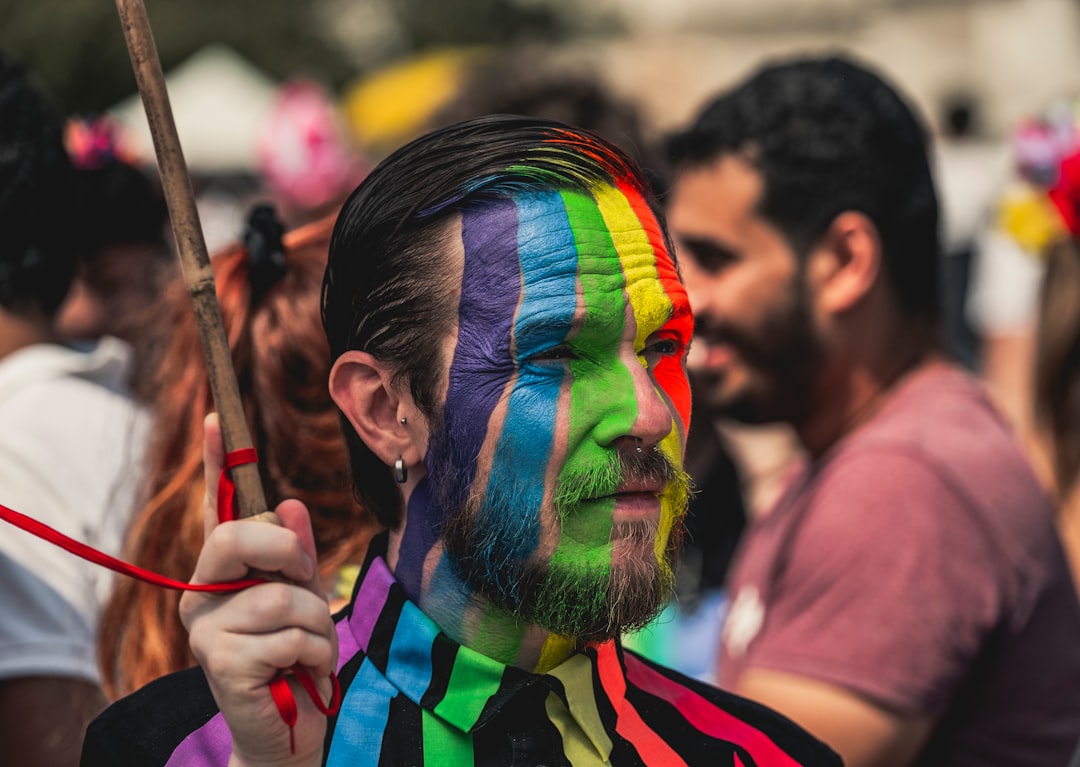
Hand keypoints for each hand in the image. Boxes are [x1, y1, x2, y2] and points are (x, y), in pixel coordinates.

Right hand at [180, 414, 336, 766]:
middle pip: (240, 537)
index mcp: (223, 574)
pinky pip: (290, 637)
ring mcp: (205, 631)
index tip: (215, 416)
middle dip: (289, 554)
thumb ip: (296, 557)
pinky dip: (315, 655)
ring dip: (316, 624)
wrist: (289, 732)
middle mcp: (201, 596)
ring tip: (310, 648)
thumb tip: (292, 506)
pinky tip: (303, 672)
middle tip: (305, 585)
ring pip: (281, 595)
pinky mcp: (221, 664)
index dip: (216, 462)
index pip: (216, 510)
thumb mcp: (304, 600)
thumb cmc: (296, 659)